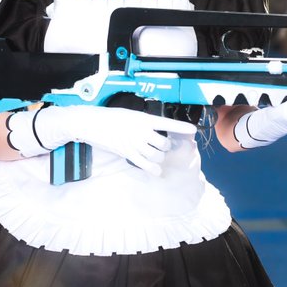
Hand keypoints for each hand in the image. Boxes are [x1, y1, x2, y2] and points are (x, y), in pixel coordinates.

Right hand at [8, 105, 196, 174]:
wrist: (93, 123)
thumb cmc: (111, 117)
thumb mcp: (131, 114)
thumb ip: (144, 122)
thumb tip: (156, 129)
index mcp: (143, 119)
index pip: (167, 124)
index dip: (181, 128)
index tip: (193, 130)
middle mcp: (141, 132)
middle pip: (164, 144)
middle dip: (167, 147)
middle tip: (163, 145)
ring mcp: (134, 144)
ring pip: (156, 156)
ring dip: (160, 157)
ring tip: (157, 154)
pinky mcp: (127, 154)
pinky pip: (145, 165)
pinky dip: (154, 170)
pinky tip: (157, 171)